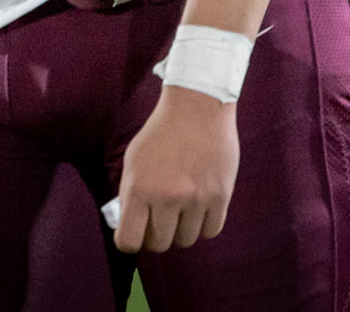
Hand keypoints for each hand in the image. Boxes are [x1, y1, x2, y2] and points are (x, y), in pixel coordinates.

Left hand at [112, 85, 238, 253]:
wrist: (197, 107)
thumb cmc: (161, 133)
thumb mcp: (133, 160)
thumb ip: (130, 195)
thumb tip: (131, 227)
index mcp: (139, 188)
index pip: (129, 240)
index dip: (130, 241)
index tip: (135, 234)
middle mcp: (167, 197)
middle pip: (159, 244)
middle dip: (156, 235)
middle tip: (159, 219)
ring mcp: (196, 199)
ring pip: (186, 240)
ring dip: (181, 229)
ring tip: (181, 209)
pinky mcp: (221, 196)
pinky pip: (210, 231)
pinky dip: (203, 225)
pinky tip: (199, 208)